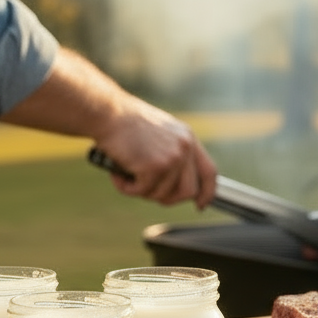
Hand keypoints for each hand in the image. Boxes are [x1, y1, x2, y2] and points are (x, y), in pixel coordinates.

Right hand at [0, 47, 216, 208]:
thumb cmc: (124, 122)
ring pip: (162, 195)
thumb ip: (171, 153)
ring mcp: (172, 158)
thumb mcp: (159, 133)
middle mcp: (185, 147)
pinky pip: (142, 192)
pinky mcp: (154, 167)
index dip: (207, 192)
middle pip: (189, 191)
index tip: (200, 205)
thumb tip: (173, 183)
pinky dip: (127, 188)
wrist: (107, 113)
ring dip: (141, 191)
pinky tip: (118, 174)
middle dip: (168, 199)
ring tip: (126, 175)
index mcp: (188, 138)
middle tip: (148, 191)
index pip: (210, 171)